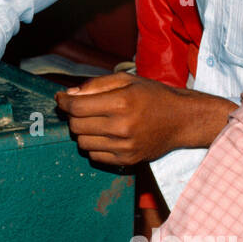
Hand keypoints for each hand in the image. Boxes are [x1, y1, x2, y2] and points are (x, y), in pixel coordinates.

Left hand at [55, 72, 196, 165]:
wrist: (181, 120)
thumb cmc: (153, 96)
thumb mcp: (127, 80)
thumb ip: (96, 85)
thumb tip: (68, 95)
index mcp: (121, 102)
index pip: (77, 107)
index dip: (64, 102)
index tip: (61, 99)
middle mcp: (122, 126)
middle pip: (76, 126)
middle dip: (73, 116)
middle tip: (82, 109)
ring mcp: (125, 146)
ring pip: (82, 142)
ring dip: (82, 132)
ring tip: (96, 122)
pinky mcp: (127, 161)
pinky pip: (94, 156)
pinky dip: (93, 146)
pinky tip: (105, 136)